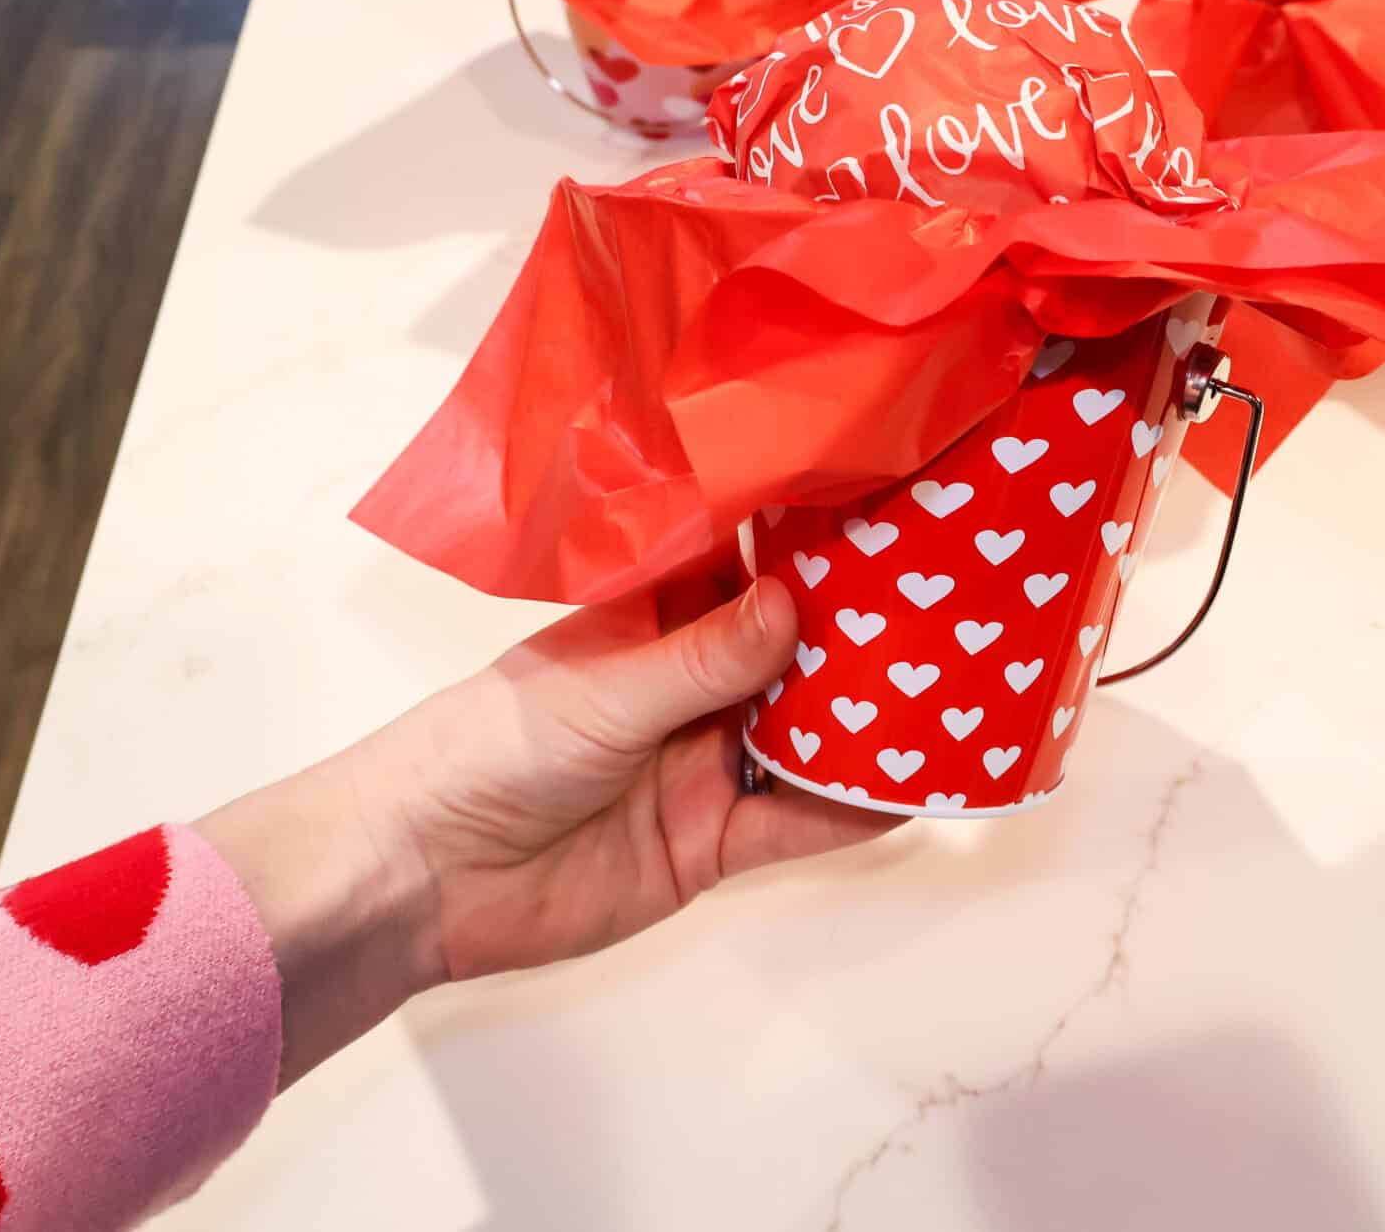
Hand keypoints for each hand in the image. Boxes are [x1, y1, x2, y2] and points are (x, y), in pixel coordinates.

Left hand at [199, 575, 893, 1084]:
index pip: (747, 565)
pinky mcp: (713, 842)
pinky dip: (853, 809)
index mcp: (654, 617)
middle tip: (960, 601)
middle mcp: (691, 682)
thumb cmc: (486, 749)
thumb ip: (704, 659)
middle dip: (866, 634)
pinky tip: (915, 789)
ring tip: (964, 692)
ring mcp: (707, 761)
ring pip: (810, 735)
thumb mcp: (604, 690)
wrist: (419, 878)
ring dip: (874, 722)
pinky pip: (797, 823)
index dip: (814, 541)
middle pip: (796, 652)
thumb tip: (796, 604)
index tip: (893, 506)